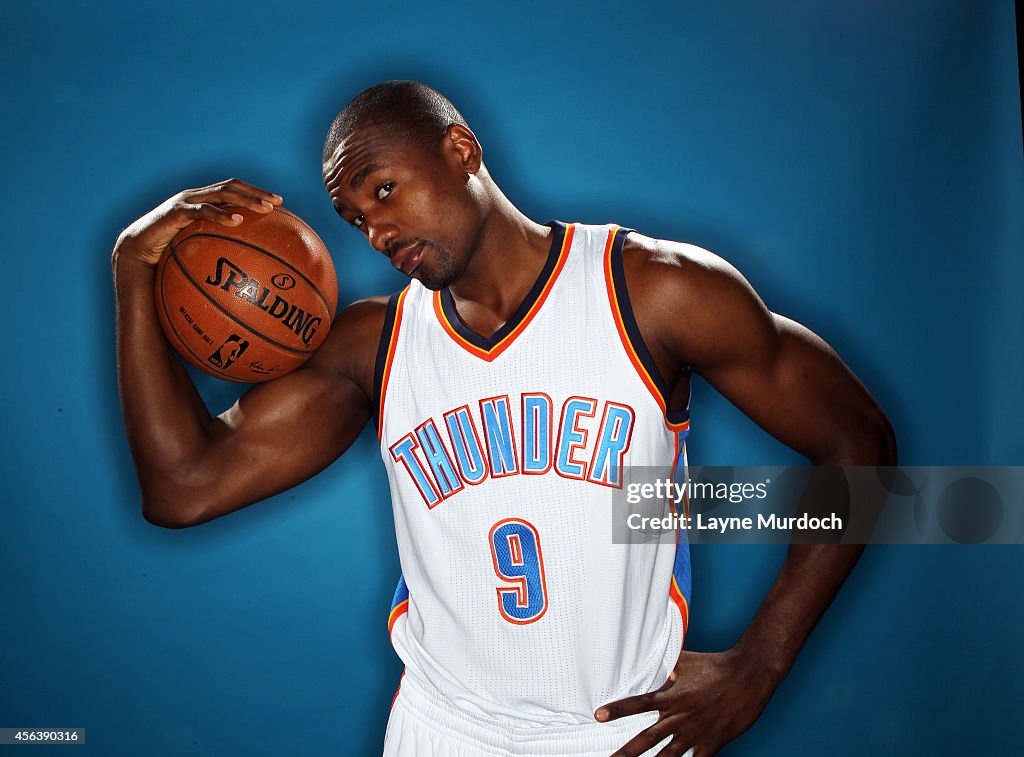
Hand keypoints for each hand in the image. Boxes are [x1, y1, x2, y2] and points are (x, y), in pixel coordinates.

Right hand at [112, 178, 282, 266]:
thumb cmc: (167, 258)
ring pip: (219, 193)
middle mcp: (194, 197)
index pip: (233, 191)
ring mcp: (183, 203)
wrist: (135, 255)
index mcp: (201, 203)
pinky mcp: (172, 213)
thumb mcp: (196, 254)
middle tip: (277, 203)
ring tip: (264, 209)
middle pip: (230, 187)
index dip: (255, 193)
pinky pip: (200, 212)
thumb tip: (248, 274)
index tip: (280, 203)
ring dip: (244, 199)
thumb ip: (218, 253)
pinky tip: (236, 221)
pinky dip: (219, 214)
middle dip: (255, 193)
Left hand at [595, 648, 780, 756]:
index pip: (639, 703)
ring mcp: (695, 733)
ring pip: (667, 756)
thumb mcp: (687, 661)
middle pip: (647, 739)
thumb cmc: (717, 665)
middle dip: (626, 752)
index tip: (599, 716)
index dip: (618, 709)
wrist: (748, 676)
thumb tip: (655, 667)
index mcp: (672, 696)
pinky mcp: (711, 743)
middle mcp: (680, 717)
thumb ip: (667, 666)